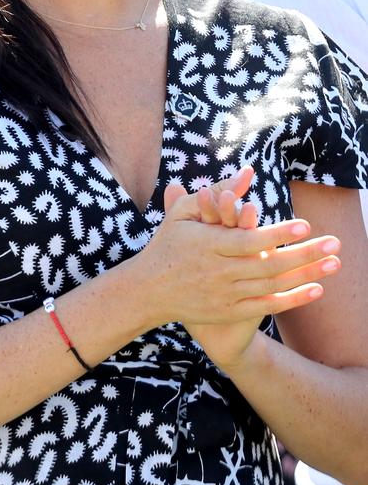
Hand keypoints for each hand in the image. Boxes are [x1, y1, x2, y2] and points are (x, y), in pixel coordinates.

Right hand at [141, 167, 340, 336]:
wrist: (149, 290)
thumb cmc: (168, 244)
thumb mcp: (183, 213)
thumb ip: (216, 193)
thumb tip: (247, 173)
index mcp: (206, 244)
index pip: (248, 240)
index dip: (276, 235)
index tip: (305, 226)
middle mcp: (217, 271)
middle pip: (267, 264)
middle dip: (303, 255)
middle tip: (334, 243)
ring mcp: (225, 294)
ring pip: (272, 286)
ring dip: (306, 275)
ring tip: (334, 263)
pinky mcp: (229, 311)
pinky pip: (267, 307)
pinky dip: (292, 300)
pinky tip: (317, 289)